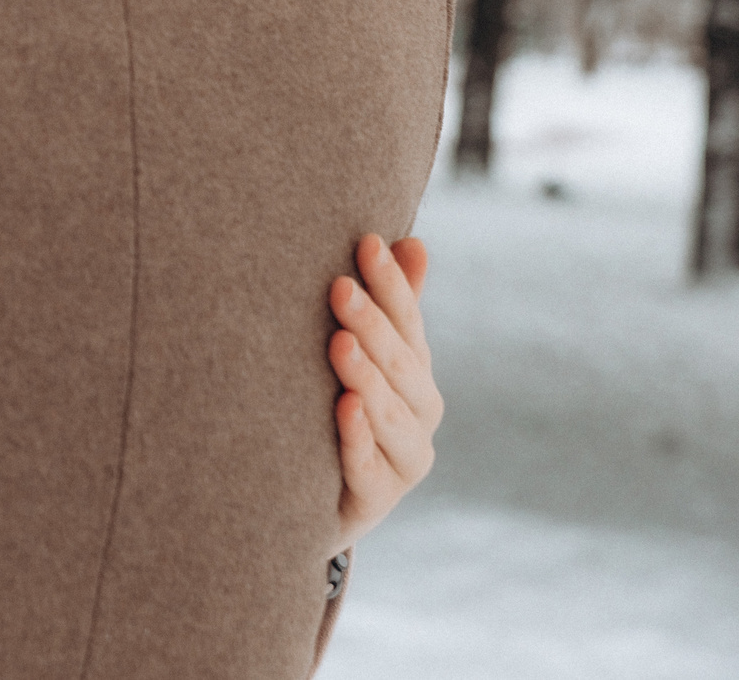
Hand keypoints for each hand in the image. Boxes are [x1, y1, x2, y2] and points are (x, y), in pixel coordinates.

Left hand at [331, 233, 440, 546]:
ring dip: (365, 377)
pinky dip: (357, 438)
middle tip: (339, 287)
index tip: (366, 243)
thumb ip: (390, 306)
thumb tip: (412, 240)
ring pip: (390, 414)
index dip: (390, 284)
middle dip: (372, 324)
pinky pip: (367, 467)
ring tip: (339, 344)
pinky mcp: (376, 498)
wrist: (319, 499)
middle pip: (400, 365)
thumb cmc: (345, 412)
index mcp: (417, 374)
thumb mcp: (366, 356)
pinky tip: (344, 410)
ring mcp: (402, 459)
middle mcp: (419, 414)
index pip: (408, 322)